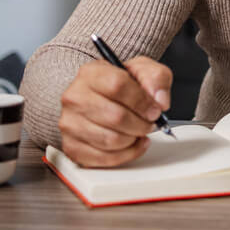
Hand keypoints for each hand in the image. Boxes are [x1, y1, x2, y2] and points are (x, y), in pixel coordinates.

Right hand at [58, 55, 172, 167]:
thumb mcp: (142, 70)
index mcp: (91, 74)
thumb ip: (156, 78)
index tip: (154, 109)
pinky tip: (132, 144)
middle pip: (115, 116)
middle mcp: (75, 98)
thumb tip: (159, 100)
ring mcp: (70, 124)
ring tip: (138, 131)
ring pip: (110, 140)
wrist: (99, 97)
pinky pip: (104, 158)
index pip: (118, 85)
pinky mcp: (72, 146)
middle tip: (148, 123)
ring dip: (133, 139)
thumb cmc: (118, 84)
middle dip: (141, 124)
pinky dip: (126, 154)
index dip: (142, 101)